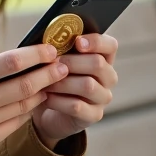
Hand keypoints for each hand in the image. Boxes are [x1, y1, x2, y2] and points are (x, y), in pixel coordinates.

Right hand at [0, 45, 69, 155]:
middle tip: (63, 66)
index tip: (50, 50)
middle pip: (24, 86)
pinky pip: (13, 125)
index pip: (11, 62)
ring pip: (23, 107)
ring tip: (51, 83)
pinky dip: (25, 112)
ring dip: (41, 94)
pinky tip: (32, 103)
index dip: (36, 55)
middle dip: (49, 74)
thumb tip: (0, 55)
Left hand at [31, 33, 118, 148]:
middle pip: (98, 64)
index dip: (96, 42)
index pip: (110, 45)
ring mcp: (103, 97)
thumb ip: (58, 49)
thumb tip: (48, 40)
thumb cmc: (54, 79)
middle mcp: (108, 77)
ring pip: (88, 85)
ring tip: (44, 81)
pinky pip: (77, 106)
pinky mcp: (94, 115)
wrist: (48, 112)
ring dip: (63, 82)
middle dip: (72, 62)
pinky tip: (46, 97)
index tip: (77, 41)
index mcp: (103, 58)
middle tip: (52, 62)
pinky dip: (58, 100)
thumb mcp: (56, 61)